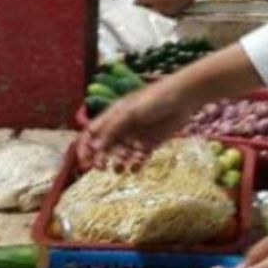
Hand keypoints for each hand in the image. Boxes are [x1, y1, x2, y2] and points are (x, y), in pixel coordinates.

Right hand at [77, 78, 193, 170]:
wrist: (182, 99)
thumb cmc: (154, 99)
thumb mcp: (130, 112)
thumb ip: (113, 129)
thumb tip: (95, 147)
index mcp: (112, 116)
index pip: (91, 133)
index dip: (84, 148)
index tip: (84, 163)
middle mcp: (120, 128)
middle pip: (104, 147)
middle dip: (101, 159)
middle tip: (103, 168)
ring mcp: (134, 137)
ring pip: (120, 156)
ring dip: (118, 163)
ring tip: (123, 165)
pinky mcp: (148, 144)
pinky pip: (137, 159)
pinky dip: (135, 165)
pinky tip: (138, 165)